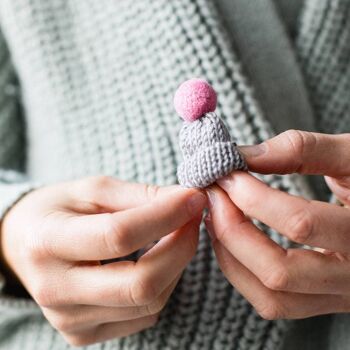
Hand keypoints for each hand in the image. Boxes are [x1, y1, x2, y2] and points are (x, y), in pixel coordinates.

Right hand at [1, 176, 205, 345]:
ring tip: (176, 236)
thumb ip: (140, 195)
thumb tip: (187, 201)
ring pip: (148, 303)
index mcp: (48, 242)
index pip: (118, 236)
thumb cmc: (60, 210)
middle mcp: (54, 289)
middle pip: (139, 283)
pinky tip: (157, 261)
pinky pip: (143, 316)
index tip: (193, 199)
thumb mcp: (93, 190)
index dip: (165, 216)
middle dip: (181, 248)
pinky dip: (163, 285)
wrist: (25, 243)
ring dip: (175, 266)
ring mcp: (69, 319)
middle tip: (193, 219)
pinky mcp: (84, 334)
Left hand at [205, 130, 349, 319]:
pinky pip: (272, 302)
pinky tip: (228, 239)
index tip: (226, 174)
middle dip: (232, 230)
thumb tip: (245, 157)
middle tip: (213, 195)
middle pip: (279, 271)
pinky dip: (240, 272)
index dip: (252, 197)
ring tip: (214, 216)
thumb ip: (303, 150)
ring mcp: (337, 294)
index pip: (300, 224)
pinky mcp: (320, 298)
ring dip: (230, 255)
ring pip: (271, 296)